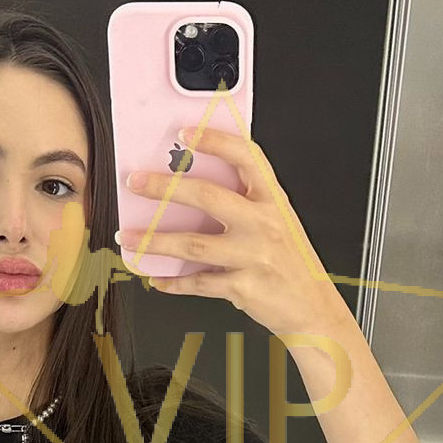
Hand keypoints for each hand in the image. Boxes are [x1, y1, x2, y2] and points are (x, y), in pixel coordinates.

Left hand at [116, 125, 347, 339]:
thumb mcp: (280, 224)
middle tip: (135, 183)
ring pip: (193, 243)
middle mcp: (265, 224)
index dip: (215, 140)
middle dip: (164, 188)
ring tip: (129, 238)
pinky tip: (159, 280)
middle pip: (207, 196)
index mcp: (274, 201)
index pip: (246, 157)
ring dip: (154, 241)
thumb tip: (192, 190)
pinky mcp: (243, 287)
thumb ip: (246, 204)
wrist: (313, 310)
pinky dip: (175, 282)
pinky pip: (199, 282)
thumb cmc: (292, 264)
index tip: (184, 133)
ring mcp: (254, 256)